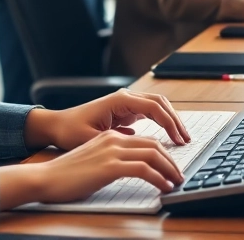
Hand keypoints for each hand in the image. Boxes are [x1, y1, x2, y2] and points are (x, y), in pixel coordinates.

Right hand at [0, 130, 182, 207]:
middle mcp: (113, 139)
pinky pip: (144, 169)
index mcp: (110, 137)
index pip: (146, 141)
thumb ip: (110, 159)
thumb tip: (128, 166)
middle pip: (154, 145)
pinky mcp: (110, 166)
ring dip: (170, 169)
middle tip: (180, 175)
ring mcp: (112, 151)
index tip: (172, 167)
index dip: (163, 154)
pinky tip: (164, 187)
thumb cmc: (66, 175)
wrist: (45, 178)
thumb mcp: (93, 161)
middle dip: (171, 161)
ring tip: (177, 181)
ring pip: (153, 154)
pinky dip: (159, 177)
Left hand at [24, 88, 189, 150]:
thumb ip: (117, 141)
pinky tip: (167, 137)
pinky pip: (149, 113)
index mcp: (119, 100)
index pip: (154, 107)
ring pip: (156, 106)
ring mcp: (125, 103)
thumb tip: (140, 146)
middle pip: (160, 103)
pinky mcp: (124, 111)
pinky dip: (161, 122)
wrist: (57, 126)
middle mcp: (124, 98)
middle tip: (186, 139)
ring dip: (170, 120)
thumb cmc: (70, 131)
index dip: (169, 123)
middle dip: (175, 120)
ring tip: (180, 138)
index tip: (179, 140)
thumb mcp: (92, 139)